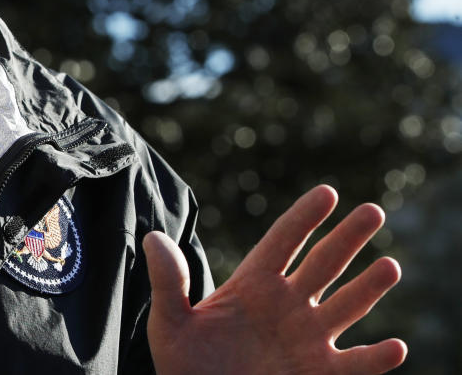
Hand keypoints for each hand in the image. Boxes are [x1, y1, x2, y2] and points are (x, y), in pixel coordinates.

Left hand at [144, 185, 405, 374]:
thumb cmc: (184, 365)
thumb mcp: (170, 323)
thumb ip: (169, 282)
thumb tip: (153, 238)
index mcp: (252, 285)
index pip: (283, 242)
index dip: (304, 218)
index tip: (327, 192)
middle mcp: (286, 305)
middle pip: (323, 264)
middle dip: (348, 238)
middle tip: (373, 211)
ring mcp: (306, 339)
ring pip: (346, 306)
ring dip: (368, 288)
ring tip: (391, 265)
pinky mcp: (318, 373)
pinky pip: (354, 366)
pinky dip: (376, 359)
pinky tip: (395, 348)